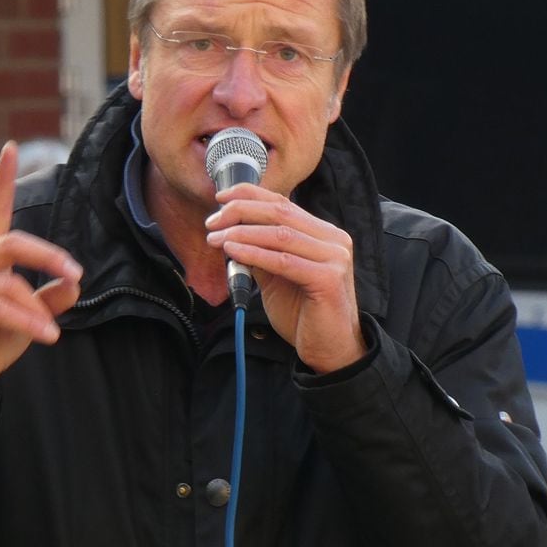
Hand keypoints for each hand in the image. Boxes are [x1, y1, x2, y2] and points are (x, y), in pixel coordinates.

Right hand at [0, 142, 82, 416]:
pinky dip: (29, 322)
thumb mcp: (32, 317)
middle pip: (13, 242)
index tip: (11, 148)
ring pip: (11, 283)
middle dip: (49, 256)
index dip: (1, 180)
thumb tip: (75, 281)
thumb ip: (51, 297)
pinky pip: (1, 307)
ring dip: (38, 309)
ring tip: (51, 332)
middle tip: (76, 274)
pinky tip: (48, 338)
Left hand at [205, 184, 363, 373]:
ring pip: (280, 234)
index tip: (220, 197)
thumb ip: (260, 253)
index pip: (283, 203)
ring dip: (242, 233)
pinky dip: (255, 253)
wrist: (330, 351)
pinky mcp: (328, 278)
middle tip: (212, 222)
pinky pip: (283, 261)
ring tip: (216, 238)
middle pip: (280, 212)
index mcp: (323, 233)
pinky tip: (233, 252)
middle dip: (241, 212)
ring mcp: (334, 257)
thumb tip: (230, 234)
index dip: (250, 195)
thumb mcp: (276, 277)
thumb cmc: (304, 314)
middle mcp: (333, 239)